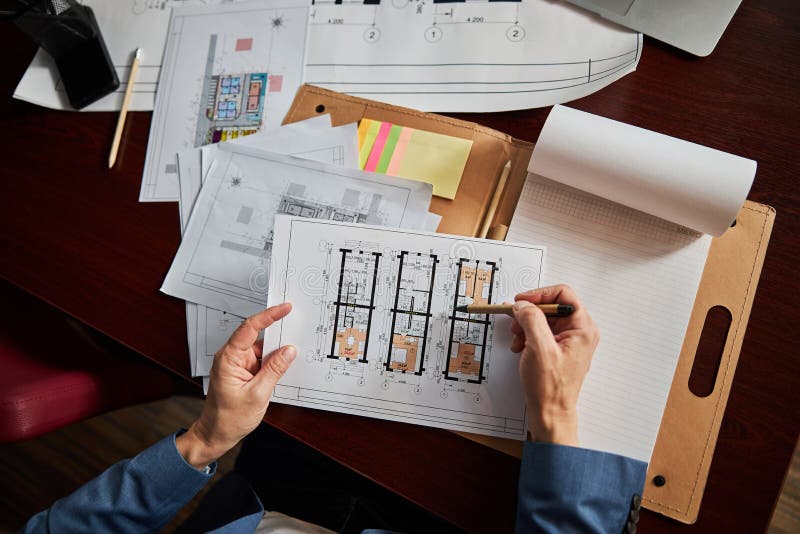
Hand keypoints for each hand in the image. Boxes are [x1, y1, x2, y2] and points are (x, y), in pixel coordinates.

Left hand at [176, 303, 296, 468]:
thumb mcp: (258, 394)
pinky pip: (262, 359)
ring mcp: (238, 364)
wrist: (216, 435)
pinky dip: (274, 361)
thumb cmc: (228, 418)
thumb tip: (288, 351)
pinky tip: (284, 365)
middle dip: (277, 332)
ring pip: (262, 349)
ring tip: (292, 354)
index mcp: (229, 358)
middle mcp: (232, 357)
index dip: (269, 315)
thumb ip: (274, 370)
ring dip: (277, 351)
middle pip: (257, 336)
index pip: (249, 328)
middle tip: (296, 328)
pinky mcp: (244, 371)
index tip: (284, 308)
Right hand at [510, 285, 597, 445]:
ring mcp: (568, 342)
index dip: (539, 294)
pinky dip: (526, 336)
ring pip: (543, 319)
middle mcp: (578, 332)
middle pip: (551, 306)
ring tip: (516, 338)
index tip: (521, 301)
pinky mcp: (557, 350)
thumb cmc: (550, 388)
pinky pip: (540, 332)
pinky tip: (519, 347)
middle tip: (514, 320)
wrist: (550, 413)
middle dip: (529, 313)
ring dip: (525, 325)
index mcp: (582, 328)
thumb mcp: (539, 348)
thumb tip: (523, 304)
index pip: (563, 294)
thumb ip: (532, 319)